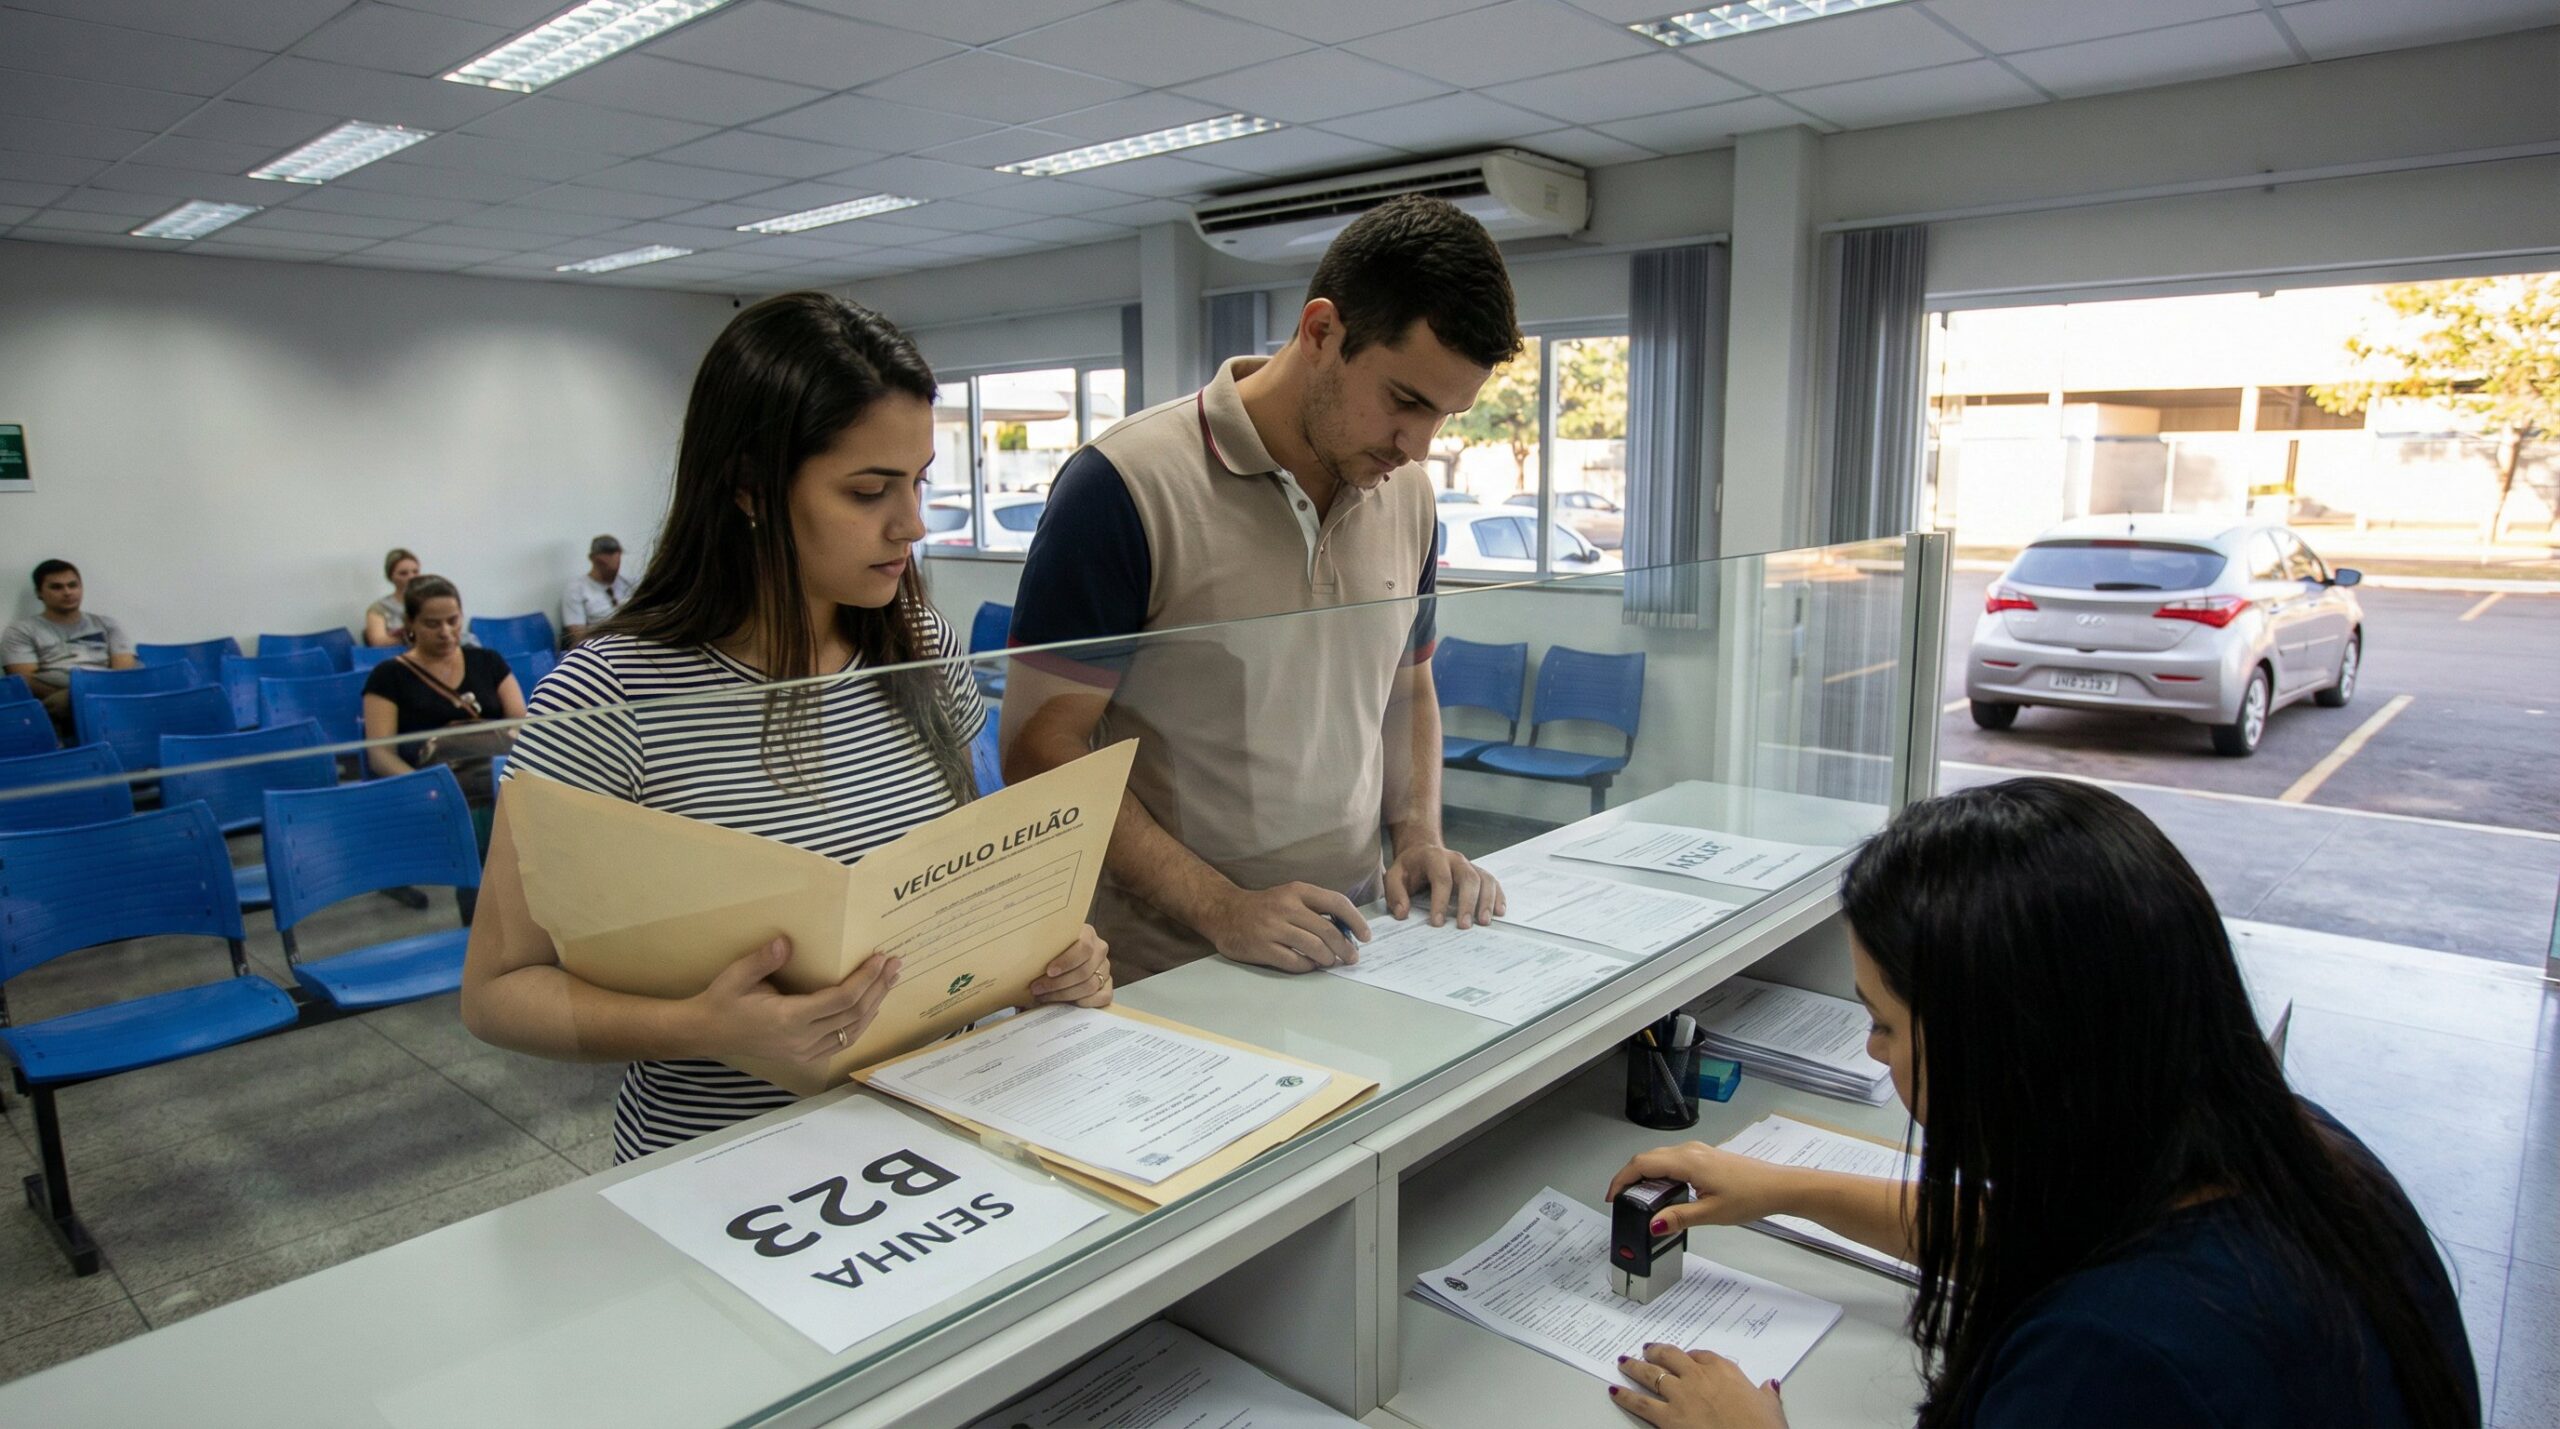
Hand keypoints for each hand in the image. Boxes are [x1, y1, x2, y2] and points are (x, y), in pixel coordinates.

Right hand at [683, 936, 899, 1065]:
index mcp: (788, 1019)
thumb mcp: (736, 976)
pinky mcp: (804, 1057)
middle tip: (895, 965)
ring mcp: (804, 1052)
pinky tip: (869, 1007)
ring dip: (874, 1005)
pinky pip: (842, 1042)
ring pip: (852, 1032)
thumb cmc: (722, 1001)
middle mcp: (801, 1040)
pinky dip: (860, 1025)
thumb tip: (786, 941)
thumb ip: (763, 960)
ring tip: (889, 981)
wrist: (707, 1033)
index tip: (880, 959)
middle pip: (854, 1015)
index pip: (840, 1000)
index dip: (865, 980)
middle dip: (878, 988)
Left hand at [1028, 925, 1112, 1007]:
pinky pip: (1103, 997)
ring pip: (1090, 985)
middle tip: (1037, 988)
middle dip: (1058, 983)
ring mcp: (1105, 968)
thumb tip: (1025, 955)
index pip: (1084, 948)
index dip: (1067, 961)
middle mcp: (1100, 949)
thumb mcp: (1046, 943)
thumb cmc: (1049, 951)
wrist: (1056, 959)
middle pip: (1084, 971)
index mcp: (1087, 934)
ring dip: (1064, 994)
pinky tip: (1068, 1003)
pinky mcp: (1107, 985)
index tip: (1049, 971)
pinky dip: (1085, 1002)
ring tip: (1044, 996)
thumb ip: (1043, 946)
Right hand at [1202, 883, 1371, 972]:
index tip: (1366, 936)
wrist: (1224, 912)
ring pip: (1314, 948)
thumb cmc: (1265, 907)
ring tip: (1330, 961)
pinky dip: (1308, 966)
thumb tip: (1347, 930)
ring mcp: (1272, 927)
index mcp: (1297, 891)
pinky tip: (1310, 965)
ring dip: (1328, 958)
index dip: (1356, 921)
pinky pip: (1295, 961)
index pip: (1336, 903)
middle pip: (1328, 931)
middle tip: (1352, 957)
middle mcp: (1286, 906)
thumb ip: (1315, 909)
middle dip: (1346, 947)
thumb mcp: (1290, 897)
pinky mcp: (1262, 947)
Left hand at [1384, 843, 1502, 928]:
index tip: (1437, 923)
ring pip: (1484, 879)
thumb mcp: (1394, 876)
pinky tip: (1499, 912)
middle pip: (1468, 878)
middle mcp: (1456, 859)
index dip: (1440, 901)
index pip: (1441, 879)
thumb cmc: (1409, 868)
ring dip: (1487, 901)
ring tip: (1484, 922)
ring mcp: (1469, 865)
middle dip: (1468, 903)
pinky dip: (1498, 896)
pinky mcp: (1478, 873)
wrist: (1422, 851)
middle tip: (1464, 926)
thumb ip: (1395, 893)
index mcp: (1434, 857)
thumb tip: (1402, 913)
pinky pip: (1492, 882)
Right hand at [1606, 1143, 1794, 1231]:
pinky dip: (1662, 1174)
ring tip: (1643, 1200)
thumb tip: (1653, 1224)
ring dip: (1647, 1176)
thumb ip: (1678, 1218)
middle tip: (1624, 1201)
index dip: (1622, 1179)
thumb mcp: (1711, 1214)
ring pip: (1661, 1158)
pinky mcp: (1706, 1157)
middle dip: (1631, 1179)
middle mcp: (1690, 1151)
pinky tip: (1667, 1192)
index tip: (1613, 1196)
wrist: (1779, 1186)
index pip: (1641, 1164)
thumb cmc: (1751, 1196)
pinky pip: (1674, 1160)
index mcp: (1687, 1161)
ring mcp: (1699, 1151)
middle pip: (1648, 1158)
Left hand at [1611, 1346, 1786, 1428]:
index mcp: (1722, 1369)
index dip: (1690, 1356)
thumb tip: (1770, 1386)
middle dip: (1656, 1352)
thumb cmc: (1761, 1427)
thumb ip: (1766, 1393)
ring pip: (1650, 1374)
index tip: (1686, 1357)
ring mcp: (1680, 1394)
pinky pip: (1640, 1402)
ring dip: (1634, 1367)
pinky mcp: (1667, 1416)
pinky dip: (1625, 1396)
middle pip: (1670, 1356)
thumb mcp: (1770, 1406)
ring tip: (1623, 1361)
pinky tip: (1615, 1391)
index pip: (1701, 1355)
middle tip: (1647, 1349)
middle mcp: (1697, 1376)